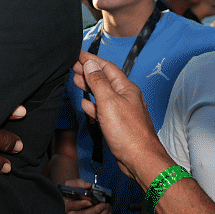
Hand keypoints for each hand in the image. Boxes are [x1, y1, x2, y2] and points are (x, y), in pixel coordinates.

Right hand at [61, 178, 111, 213]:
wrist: (74, 197)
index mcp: (68, 206)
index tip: (90, 202)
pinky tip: (108, 211)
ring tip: (107, 206)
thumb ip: (79, 183)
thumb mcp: (71, 184)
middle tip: (104, 203)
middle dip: (97, 209)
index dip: (82, 204)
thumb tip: (88, 186)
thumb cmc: (72, 192)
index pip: (74, 206)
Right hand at [74, 52, 171, 181]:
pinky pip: (104, 109)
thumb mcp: (109, 102)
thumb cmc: (129, 133)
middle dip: (88, 71)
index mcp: (126, 88)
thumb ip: (98, 82)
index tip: (79, 55)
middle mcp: (126, 97)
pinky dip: (93, 105)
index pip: (107, 67)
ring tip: (77, 80)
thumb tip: (90, 65)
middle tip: (74, 66)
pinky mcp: (119, 124)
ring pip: (103, 94)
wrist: (140, 159)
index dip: (92, 60)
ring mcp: (122, 111)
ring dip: (89, 86)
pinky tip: (86, 104)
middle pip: (104, 79)